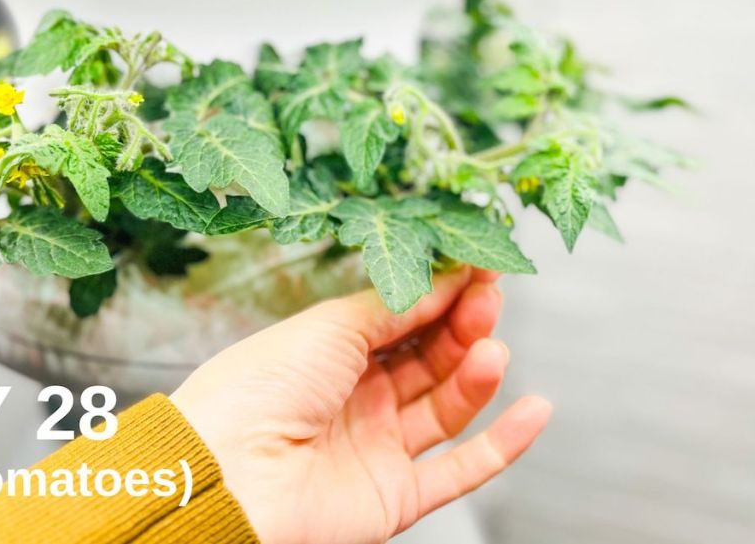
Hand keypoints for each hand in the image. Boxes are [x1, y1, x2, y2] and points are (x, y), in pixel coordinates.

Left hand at [171, 266, 550, 543]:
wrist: (228, 472)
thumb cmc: (259, 388)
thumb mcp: (330, 326)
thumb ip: (395, 306)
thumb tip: (444, 275)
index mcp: (329, 354)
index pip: (401, 319)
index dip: (441, 294)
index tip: (482, 266)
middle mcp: (353, 398)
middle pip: (426, 359)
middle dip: (462, 326)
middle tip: (491, 299)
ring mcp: (374, 447)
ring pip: (444, 407)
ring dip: (476, 374)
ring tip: (492, 348)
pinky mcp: (392, 496)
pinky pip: (459, 471)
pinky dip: (503, 445)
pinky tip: (534, 410)